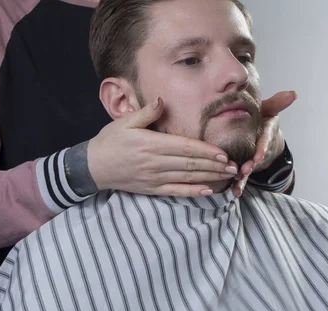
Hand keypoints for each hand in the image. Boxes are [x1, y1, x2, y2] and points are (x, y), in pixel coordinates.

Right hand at [88, 98, 236, 196]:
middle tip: (234, 166)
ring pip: (187, 178)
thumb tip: (162, 101)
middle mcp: (155, 163)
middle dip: (214, 165)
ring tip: (227, 176)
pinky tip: (208, 190)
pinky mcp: (152, 189)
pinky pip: (176, 191)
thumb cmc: (109, 142)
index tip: (222, 153)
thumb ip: (146, 113)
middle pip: (190, 164)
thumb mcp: (124, 122)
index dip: (205, 151)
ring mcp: (154, 178)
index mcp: (151, 145)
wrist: (93, 167)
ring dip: (209, 177)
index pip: (184, 148)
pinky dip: (193, 192)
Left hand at [232, 91, 296, 196]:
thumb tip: (292, 94)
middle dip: (252, 165)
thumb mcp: (269, 109)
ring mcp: (254, 157)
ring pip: (250, 168)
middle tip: (245, 170)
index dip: (263, 148)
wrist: (264, 133)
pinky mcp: (247, 164)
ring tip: (238, 184)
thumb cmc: (263, 118)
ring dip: (244, 177)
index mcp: (267, 131)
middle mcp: (262, 146)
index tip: (258, 155)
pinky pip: (243, 175)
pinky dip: (239, 184)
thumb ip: (276, 102)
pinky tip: (234, 192)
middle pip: (257, 157)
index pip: (265, 139)